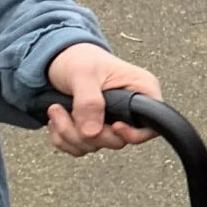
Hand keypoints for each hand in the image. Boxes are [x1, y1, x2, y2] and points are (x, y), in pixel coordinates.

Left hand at [45, 43, 161, 155]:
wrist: (59, 59)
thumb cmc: (79, 58)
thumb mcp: (83, 74)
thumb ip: (89, 102)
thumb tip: (92, 132)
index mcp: (141, 91)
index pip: (151, 126)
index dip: (133, 134)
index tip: (112, 126)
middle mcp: (131, 110)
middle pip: (117, 141)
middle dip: (86, 133)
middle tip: (63, 112)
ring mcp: (112, 122)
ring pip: (96, 145)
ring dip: (69, 134)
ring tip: (56, 110)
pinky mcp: (95, 130)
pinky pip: (81, 148)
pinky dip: (63, 139)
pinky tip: (56, 119)